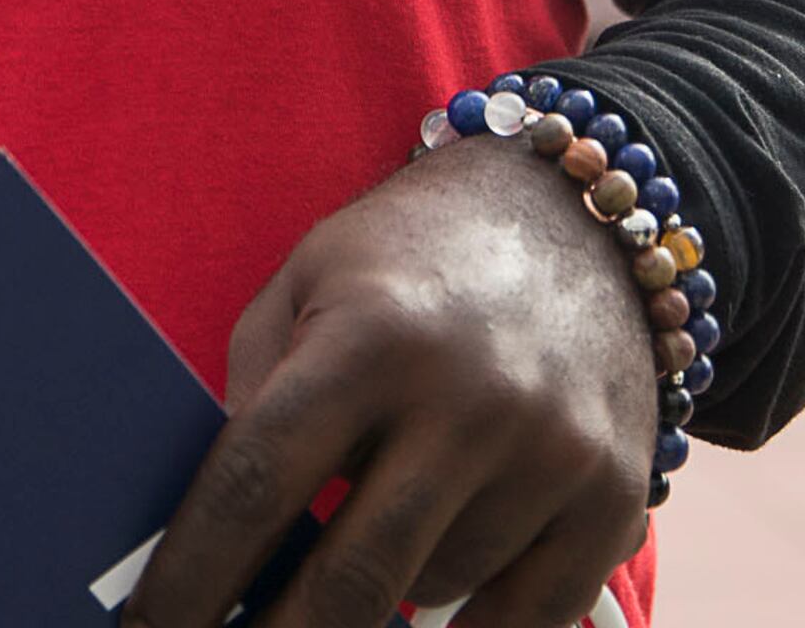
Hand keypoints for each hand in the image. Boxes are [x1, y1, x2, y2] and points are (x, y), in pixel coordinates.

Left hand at [119, 135, 655, 627]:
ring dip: (379, 593)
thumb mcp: (309, 280)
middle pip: (348, 579)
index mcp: (371, 338)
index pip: (257, 484)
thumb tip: (213, 529)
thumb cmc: (410, 259)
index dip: (192, 576)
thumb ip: (255, 390)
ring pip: (428, 593)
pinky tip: (431, 586)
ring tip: (370, 530)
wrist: (576, 216)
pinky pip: (522, 621)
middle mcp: (469, 399)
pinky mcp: (612, 500)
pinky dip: (468, 624)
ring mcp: (553, 455)